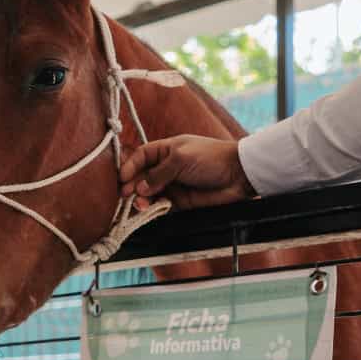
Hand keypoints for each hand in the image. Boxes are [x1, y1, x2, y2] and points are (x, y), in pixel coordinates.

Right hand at [119, 135, 255, 209]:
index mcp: (166, 150)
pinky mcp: (180, 201)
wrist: (237, 175)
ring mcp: (173, 184)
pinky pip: (160, 205)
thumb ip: (158, 173)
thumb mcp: (180, 159)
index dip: (130, 166)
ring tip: (140, 204)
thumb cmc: (210, 158)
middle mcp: (167, 167)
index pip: (141, 157)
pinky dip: (153, 208)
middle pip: (142, 176)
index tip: (122, 178)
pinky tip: (149, 209)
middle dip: (132, 185)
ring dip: (141, 198)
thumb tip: (140, 187)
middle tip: (126, 195)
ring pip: (149, 193)